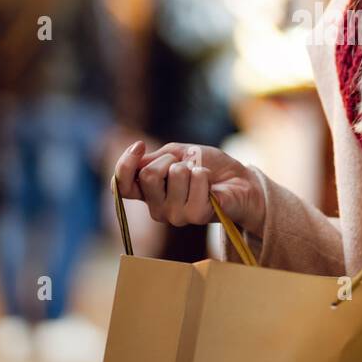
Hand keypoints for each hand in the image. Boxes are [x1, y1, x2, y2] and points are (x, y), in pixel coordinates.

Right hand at [113, 140, 265, 234]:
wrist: (240, 182)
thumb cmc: (208, 167)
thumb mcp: (176, 154)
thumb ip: (154, 158)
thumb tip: (137, 156)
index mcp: (149, 194)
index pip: (121, 185)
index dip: (125, 164)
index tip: (140, 146)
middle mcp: (158, 209)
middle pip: (148, 175)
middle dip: (170, 160)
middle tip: (186, 165)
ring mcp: (176, 215)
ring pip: (174, 174)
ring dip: (192, 166)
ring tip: (202, 176)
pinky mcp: (196, 216)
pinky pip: (196, 179)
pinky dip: (205, 173)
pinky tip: (211, 184)